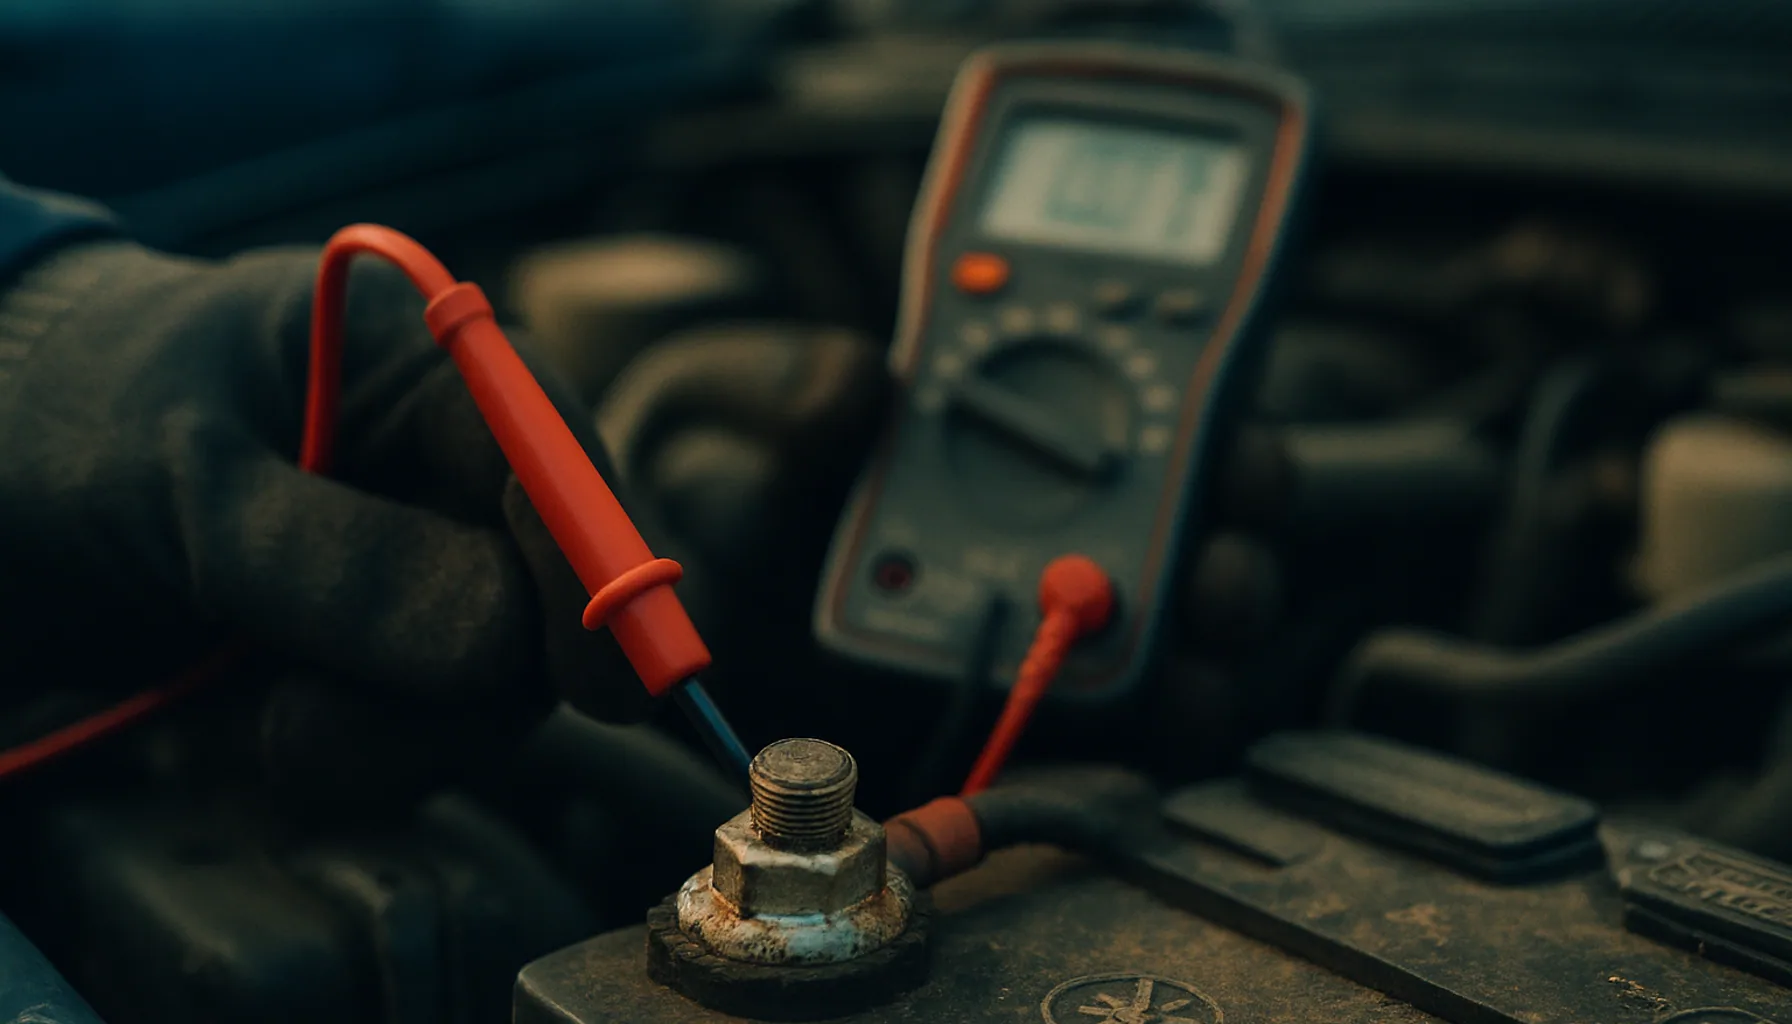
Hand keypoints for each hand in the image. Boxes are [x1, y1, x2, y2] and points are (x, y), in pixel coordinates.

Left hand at [0, 239, 648, 809]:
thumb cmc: (70, 423)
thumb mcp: (184, 482)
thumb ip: (338, 559)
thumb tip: (503, 647)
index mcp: (428, 365)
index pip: (558, 460)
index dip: (596, 569)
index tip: (602, 686)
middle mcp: (445, 467)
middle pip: (546, 597)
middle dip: (457, 684)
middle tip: (311, 731)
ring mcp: (416, 565)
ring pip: (489, 687)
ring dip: (392, 736)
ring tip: (265, 731)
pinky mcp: (375, 652)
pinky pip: (419, 733)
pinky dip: (354, 758)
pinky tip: (256, 732)